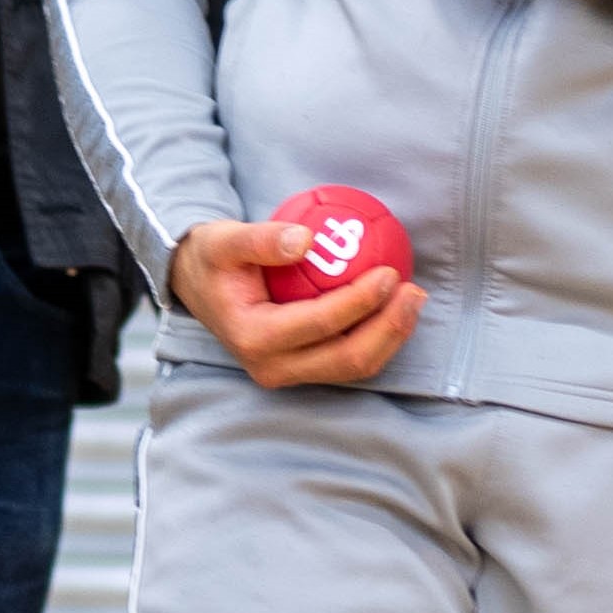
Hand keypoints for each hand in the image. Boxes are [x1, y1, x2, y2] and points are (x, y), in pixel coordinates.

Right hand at [167, 216, 426, 389]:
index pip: (319, 324)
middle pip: (346, 359)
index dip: (360, 302)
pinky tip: (397, 307)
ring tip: (414, 299)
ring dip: (390, 337)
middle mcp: (272, 367)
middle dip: (389, 329)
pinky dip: (379, 337)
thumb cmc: (213, 258)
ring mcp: (289, 373)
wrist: (198, 285)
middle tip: (414, 291)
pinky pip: (349, 359)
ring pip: (353, 367)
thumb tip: (304, 239)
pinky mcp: (303, 369)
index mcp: (253, 338)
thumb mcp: (223, 240)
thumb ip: (260, 239)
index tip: (390, 272)